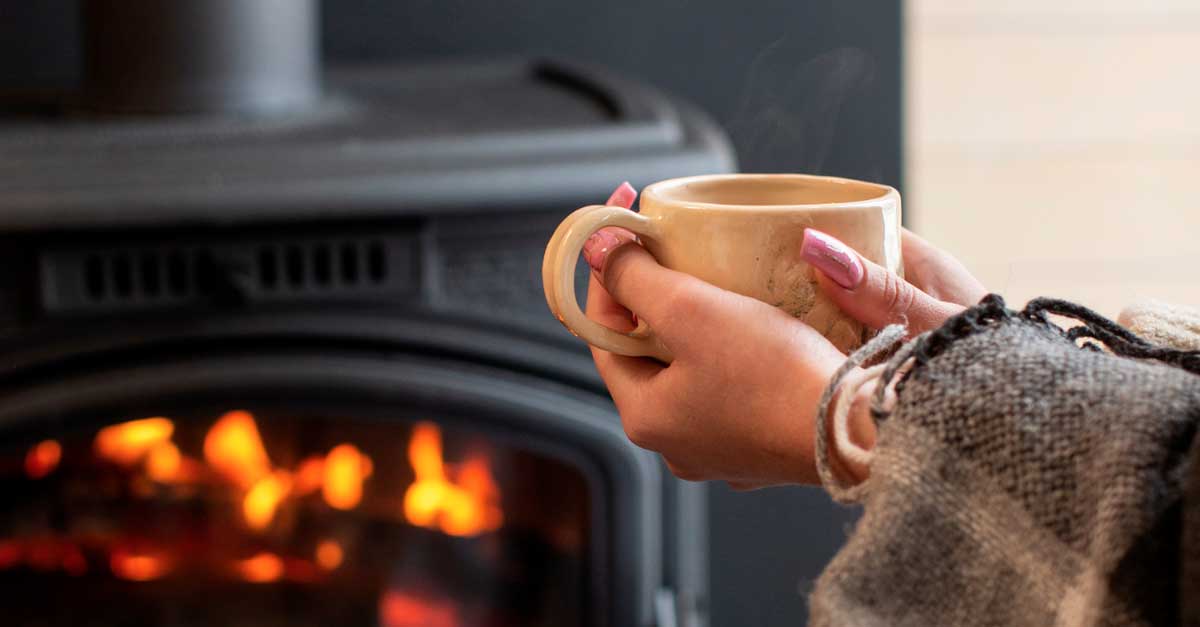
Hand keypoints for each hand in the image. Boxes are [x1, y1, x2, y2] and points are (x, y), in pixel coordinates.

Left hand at [583, 183, 985, 487]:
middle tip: (672, 248)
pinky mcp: (765, 444)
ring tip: (718, 279)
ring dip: (699, 323)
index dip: (608, 273)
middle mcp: (676, 444)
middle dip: (655, 297)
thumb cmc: (774, 374)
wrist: (862, 430)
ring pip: (693, 369)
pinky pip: (734, 385)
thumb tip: (595, 249)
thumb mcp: (692, 311)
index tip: (623, 226)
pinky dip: (736, 350)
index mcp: (645, 418)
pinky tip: (759, 323)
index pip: (604, 332)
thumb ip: (635, 277)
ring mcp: (722, 449)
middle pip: (647, 352)